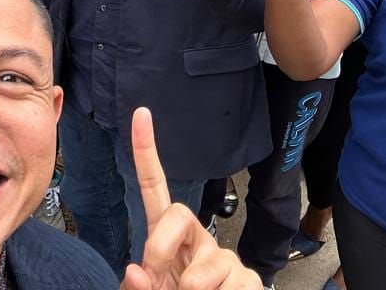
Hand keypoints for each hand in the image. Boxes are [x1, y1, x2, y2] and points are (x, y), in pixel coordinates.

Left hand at [122, 108, 262, 289]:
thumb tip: (137, 270)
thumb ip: (138, 286)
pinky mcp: (248, 279)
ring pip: (202, 271)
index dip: (146, 152)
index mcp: (168, 236)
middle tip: (160, 281)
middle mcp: (197, 238)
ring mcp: (224, 258)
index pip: (155, 188)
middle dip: (160, 249)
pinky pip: (230, 289)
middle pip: (178, 214)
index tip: (140, 114)